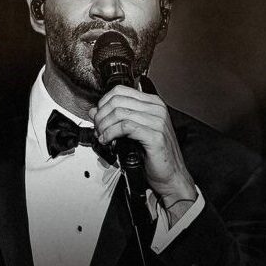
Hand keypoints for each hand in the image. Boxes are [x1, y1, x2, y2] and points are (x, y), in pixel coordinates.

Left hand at [88, 85, 196, 206]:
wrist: (171, 175)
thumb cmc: (153, 155)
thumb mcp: (132, 132)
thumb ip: (115, 118)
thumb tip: (94, 111)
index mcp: (152, 103)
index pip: (120, 90)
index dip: (103, 102)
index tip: (99, 116)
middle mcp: (156, 109)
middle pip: (117, 101)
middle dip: (101, 115)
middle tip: (97, 128)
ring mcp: (157, 121)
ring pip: (119, 113)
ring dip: (104, 125)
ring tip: (102, 136)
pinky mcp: (155, 135)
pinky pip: (125, 127)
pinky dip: (111, 133)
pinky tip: (108, 140)